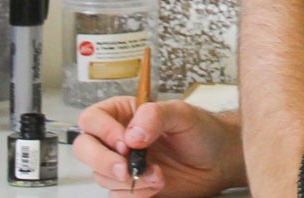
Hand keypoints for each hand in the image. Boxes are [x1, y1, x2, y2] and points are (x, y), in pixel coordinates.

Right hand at [72, 98, 242, 195]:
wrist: (218, 160)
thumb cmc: (202, 130)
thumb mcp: (182, 113)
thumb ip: (156, 115)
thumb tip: (132, 133)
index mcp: (123, 113)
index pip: (93, 119)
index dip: (102, 132)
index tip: (125, 143)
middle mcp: (118, 139)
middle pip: (85, 149)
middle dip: (103, 161)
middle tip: (126, 168)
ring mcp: (123, 164)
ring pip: (101, 175)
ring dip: (128, 180)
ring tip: (157, 175)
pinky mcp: (132, 186)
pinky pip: (117, 195)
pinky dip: (135, 194)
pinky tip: (155, 185)